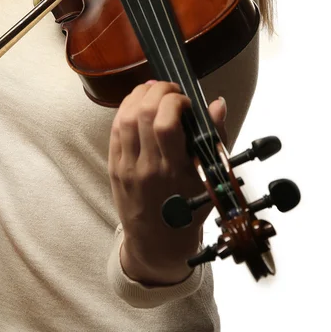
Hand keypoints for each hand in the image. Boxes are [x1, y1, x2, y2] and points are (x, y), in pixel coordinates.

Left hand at [108, 80, 226, 284]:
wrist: (157, 242)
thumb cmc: (188, 211)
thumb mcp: (210, 180)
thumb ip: (215, 139)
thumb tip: (217, 104)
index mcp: (172, 171)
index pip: (165, 124)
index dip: (174, 102)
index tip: (187, 101)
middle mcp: (145, 167)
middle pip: (141, 114)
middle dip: (157, 91)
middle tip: (171, 90)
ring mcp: (125, 166)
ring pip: (124, 117)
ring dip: (138, 95)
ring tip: (154, 90)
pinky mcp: (113, 166)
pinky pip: (115, 129)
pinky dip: (125, 110)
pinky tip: (139, 104)